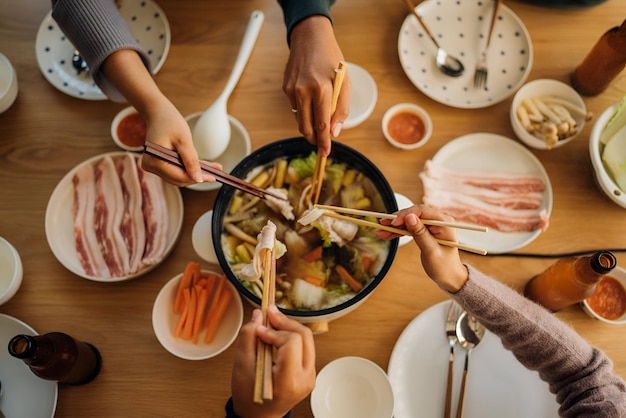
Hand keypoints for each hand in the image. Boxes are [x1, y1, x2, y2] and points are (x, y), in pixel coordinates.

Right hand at [101, 49, 220, 185]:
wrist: (158, 113)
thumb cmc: (169, 122)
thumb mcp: (184, 140)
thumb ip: (191, 161)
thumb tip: (198, 179)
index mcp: (154, 161)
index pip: (179, 176)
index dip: (197, 178)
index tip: (213, 178)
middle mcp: (150, 166)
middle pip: (178, 179)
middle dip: (197, 176)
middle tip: (215, 172)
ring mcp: (153, 166)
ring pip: (179, 176)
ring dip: (195, 173)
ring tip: (213, 168)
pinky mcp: (158, 164)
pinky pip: (176, 170)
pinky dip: (189, 168)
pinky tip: (204, 166)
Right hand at [231, 305, 315, 417]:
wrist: (259, 416)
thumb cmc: (249, 396)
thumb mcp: (241, 366)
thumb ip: (248, 337)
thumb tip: (258, 315)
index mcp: (289, 381)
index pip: (291, 342)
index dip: (275, 331)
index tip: (260, 329)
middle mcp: (305, 378)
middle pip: (304, 336)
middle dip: (285, 322)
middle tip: (268, 313)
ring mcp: (310, 375)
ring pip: (307, 339)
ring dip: (289, 327)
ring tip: (271, 322)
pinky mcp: (309, 371)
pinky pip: (305, 346)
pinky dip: (291, 336)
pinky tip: (277, 334)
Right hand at [283, 16, 349, 156]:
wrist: (310, 38)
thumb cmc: (332, 60)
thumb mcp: (346, 83)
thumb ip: (342, 109)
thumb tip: (334, 131)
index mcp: (322, 89)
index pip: (322, 124)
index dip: (323, 142)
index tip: (325, 153)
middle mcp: (304, 90)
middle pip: (306, 127)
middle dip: (314, 139)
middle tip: (322, 143)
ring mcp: (292, 90)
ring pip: (300, 120)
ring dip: (310, 125)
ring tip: (320, 118)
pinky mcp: (286, 88)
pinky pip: (295, 108)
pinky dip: (304, 111)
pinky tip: (311, 100)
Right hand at [377, 205, 468, 291]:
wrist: (449, 277)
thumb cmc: (444, 267)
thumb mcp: (431, 251)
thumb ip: (420, 233)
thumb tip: (409, 217)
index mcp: (444, 223)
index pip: (422, 211)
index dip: (406, 214)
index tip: (393, 222)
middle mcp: (438, 221)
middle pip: (414, 214)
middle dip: (397, 220)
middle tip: (382, 224)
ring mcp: (431, 226)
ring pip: (409, 221)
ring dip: (394, 226)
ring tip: (380, 231)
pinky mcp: (424, 231)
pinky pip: (409, 228)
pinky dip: (398, 232)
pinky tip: (386, 234)